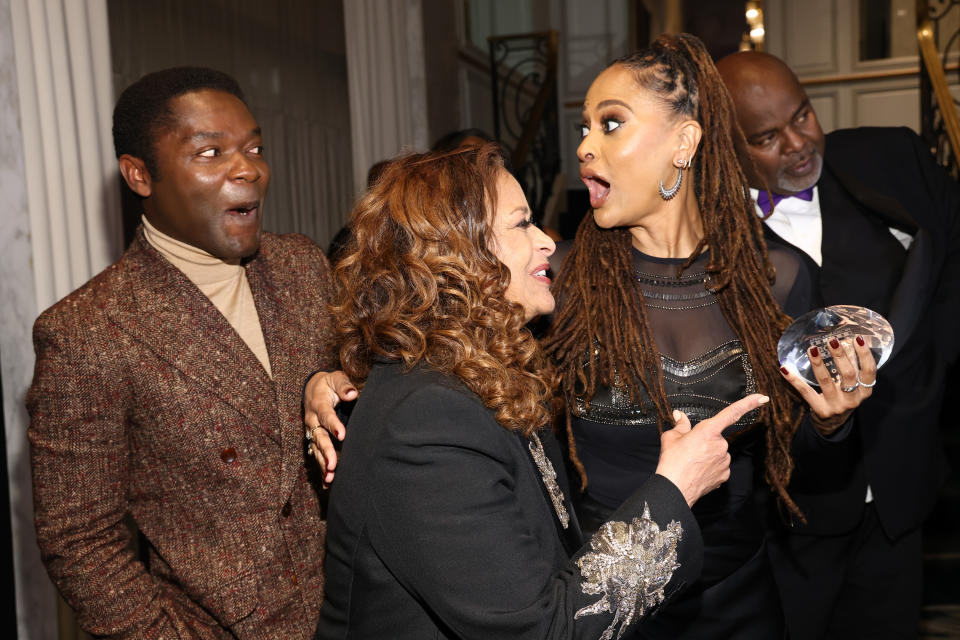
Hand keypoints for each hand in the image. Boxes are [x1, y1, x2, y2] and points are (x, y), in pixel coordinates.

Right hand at [304, 370, 357, 486]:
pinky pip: (316, 455)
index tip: (342, 435)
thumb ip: (344, 385)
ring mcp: (311, 432)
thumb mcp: (336, 378)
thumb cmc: (329, 383)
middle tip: (333, 465)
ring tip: (330, 477)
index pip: (326, 415)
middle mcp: (312, 420)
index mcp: (318, 404)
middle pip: (319, 437)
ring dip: (322, 464)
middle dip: (326, 452)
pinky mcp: (314, 440)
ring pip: (316, 449)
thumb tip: (352, 393)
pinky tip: (327, 483)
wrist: (313, 388)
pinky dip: (320, 469)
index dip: (333, 425)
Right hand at [656, 394, 769, 505]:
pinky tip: (698, 470)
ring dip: (707, 454)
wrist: (674, 488)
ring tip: (691, 462)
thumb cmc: (671, 462)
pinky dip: (710, 466)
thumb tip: (680, 415)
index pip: (732, 413)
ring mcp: (725, 461)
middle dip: (705, 441)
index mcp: (708, 430)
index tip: (763, 398)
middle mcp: (721, 444)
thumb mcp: (671, 438)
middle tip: (689, 450)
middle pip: (716, 437)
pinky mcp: (725, 475)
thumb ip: (680, 424)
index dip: (749, 403)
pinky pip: (720, 465)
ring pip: (718, 452)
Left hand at [779, 335, 876, 435]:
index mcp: (865, 391)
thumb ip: (851, 366)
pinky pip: (805, 391)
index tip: (858, 338)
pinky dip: (794, 379)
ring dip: (818, 363)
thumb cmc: (844, 397)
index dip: (864, 355)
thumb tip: (844, 340)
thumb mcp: (853, 385)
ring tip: (812, 349)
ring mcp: (836, 406)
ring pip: (826, 381)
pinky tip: (784, 368)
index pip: (869, 371)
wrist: (833, 423)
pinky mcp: (820, 409)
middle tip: (831, 341)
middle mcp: (853, 399)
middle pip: (848, 375)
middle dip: (840, 356)